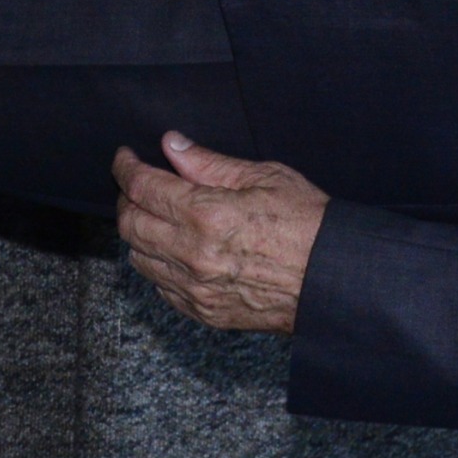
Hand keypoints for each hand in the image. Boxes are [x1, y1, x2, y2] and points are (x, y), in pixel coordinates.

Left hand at [113, 131, 327, 333]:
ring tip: (155, 216)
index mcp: (206, 214)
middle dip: (126, 199)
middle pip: (129, 225)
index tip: (124, 158)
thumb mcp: (263, 176)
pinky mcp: (204, 312)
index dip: (126, 168)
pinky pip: (161, 288)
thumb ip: (209, 163)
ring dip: (138, 233)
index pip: (142, 187)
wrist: (333, 278)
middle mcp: (193, 254)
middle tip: (137, 184)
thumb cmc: (307, 222)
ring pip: (139, 259)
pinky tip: (173, 249)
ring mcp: (196, 289)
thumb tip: (172, 145)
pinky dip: (157, 264)